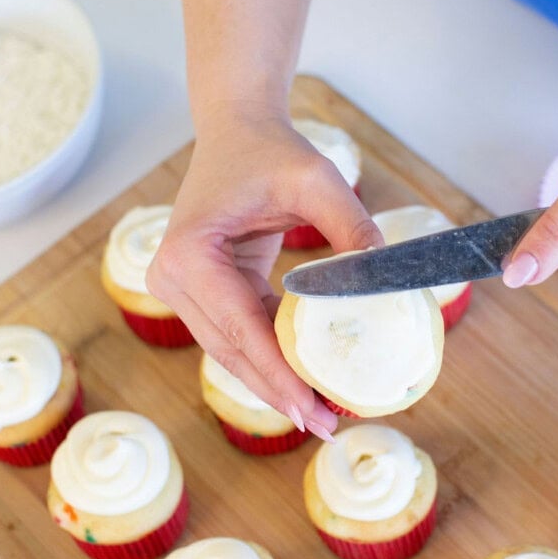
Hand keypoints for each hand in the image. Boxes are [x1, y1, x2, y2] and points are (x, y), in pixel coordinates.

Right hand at [146, 105, 382, 437]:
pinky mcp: (201, 295)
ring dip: (276, 385)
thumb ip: (352, 228)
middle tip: (324, 428)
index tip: (312, 411)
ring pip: (233, 354)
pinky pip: (239, 337)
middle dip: (280, 392)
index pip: (241, 329)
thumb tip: (385, 284)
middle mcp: (172, 279)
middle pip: (233, 352)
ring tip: (320, 417)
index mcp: (189, 254)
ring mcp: (181, 291)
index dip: (279, 374)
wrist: (237, 130)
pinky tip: (306, 383)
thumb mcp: (317, 180)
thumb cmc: (271, 150)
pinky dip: (273, 361)